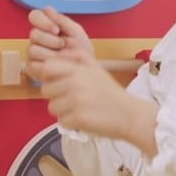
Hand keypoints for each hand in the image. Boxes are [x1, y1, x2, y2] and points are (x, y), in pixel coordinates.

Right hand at [26, 6, 92, 79]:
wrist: (85, 71)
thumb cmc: (82, 51)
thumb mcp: (76, 32)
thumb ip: (62, 20)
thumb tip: (47, 9)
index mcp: (46, 27)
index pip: (34, 16)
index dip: (43, 21)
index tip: (57, 30)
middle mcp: (37, 39)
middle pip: (33, 33)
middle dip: (51, 40)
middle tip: (63, 45)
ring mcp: (33, 53)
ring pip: (33, 49)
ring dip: (50, 53)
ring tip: (62, 57)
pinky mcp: (32, 68)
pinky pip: (33, 63)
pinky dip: (47, 64)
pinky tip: (56, 65)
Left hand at [37, 49, 159, 155]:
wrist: (129, 115)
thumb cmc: (110, 92)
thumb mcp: (96, 68)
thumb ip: (77, 57)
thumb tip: (59, 53)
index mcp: (78, 69)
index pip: (47, 68)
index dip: (48, 76)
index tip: (57, 83)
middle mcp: (76, 83)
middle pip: (46, 90)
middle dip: (56, 96)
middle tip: (72, 99)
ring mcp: (77, 101)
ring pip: (52, 107)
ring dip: (62, 110)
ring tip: (79, 109)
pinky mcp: (79, 118)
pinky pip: (61, 121)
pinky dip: (70, 122)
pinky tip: (84, 118)